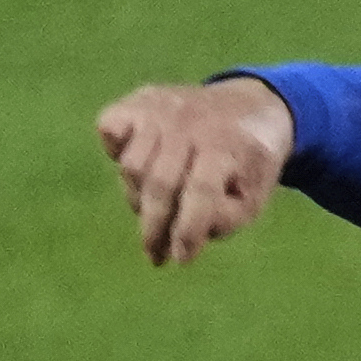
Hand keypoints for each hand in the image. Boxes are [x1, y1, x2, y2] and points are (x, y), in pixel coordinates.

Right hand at [96, 76, 297, 265]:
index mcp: (226, 146)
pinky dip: (115, 151)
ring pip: (131, 165)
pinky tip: (140, 166)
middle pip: (159, 183)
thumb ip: (222, 222)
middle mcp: (190, 122)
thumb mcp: (252, 199)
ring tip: (157, 208)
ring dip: (137, 196)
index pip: (200, 192)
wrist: (248, 109)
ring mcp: (161, 107)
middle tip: (156, 254)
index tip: (181, 260)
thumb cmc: (246, 167)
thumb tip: (180, 239)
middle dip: (155, 228)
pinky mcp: (137, 100)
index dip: (186, 231)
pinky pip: (109, 130)